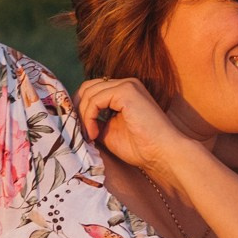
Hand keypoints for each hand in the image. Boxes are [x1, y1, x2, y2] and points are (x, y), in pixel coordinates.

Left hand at [76, 76, 196, 176]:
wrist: (163, 153)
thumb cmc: (141, 147)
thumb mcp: (109, 131)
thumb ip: (95, 121)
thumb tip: (75, 119)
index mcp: (125, 91)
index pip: (93, 90)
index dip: (81, 109)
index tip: (82, 131)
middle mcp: (126, 84)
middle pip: (88, 87)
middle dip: (78, 109)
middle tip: (80, 132)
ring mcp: (127, 85)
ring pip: (89, 92)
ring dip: (83, 116)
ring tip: (89, 136)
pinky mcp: (126, 91)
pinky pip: (95, 99)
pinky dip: (89, 117)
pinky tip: (94, 134)